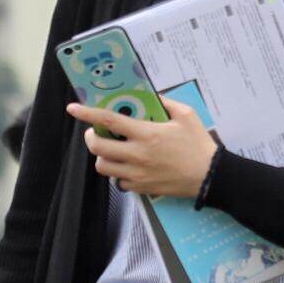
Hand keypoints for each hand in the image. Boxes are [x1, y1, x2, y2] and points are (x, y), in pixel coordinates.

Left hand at [68, 98, 218, 200]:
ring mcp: (137, 174)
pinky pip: (117, 182)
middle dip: (91, 137)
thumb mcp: (186, 115)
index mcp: (146, 134)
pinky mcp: (140, 188)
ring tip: (113, 149)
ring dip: (102, 156)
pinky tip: (128, 165)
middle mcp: (137, 155)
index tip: (72, 108)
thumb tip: (149, 95)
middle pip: (97, 147)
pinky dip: (118, 173)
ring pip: (102, 167)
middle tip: (97, 132)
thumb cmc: (198, 144)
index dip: (87, 113)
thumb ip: (165, 102)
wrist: (210, 176)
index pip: (108, 121)